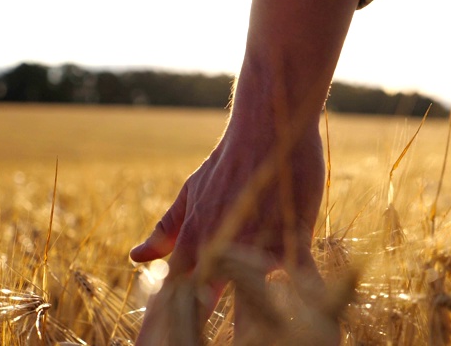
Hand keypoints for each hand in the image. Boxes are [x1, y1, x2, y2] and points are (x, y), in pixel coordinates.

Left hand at [130, 119, 326, 343]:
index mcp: (194, 243)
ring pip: (249, 300)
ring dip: (249, 331)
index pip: (171, 298)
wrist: (262, 125)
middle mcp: (219, 249)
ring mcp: (256, 242)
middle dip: (195, 339)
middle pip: (202, 309)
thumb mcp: (190, 193)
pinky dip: (306, 301)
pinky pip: (299, 276)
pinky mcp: (290, 233)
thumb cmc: (227, 161)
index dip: (160, 330)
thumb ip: (165, 230)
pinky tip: (314, 327)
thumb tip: (136, 258)